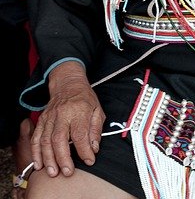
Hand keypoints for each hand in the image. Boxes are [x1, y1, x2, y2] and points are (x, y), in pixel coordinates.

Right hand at [31, 62, 104, 177]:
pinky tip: (39, 164)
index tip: (89, 161)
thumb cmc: (84, 98)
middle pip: (59, 138)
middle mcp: (62, 114)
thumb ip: (96, 129)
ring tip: (53, 172)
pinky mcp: (42, 120)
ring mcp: (50, 117)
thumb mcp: (97, 109)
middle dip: (63, 158)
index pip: (80, 134)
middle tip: (68, 172)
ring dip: (48, 158)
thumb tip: (94, 148)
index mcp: (79, 110)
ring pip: (46, 140)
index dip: (84, 150)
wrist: (68, 83)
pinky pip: (36, 138)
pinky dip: (36, 152)